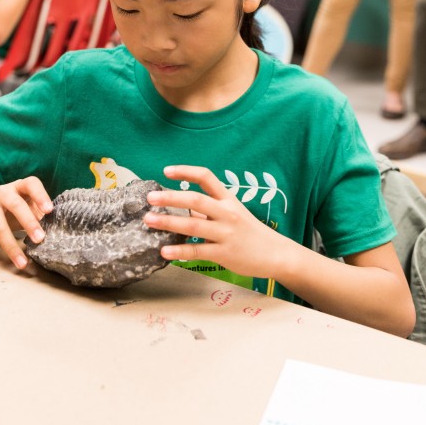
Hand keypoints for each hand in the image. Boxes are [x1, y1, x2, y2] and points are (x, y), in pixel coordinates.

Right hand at [0, 176, 52, 267]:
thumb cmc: (11, 207)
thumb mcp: (26, 205)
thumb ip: (39, 214)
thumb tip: (56, 230)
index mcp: (19, 186)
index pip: (31, 184)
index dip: (41, 195)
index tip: (49, 210)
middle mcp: (3, 192)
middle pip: (16, 204)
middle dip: (29, 222)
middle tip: (40, 239)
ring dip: (10, 244)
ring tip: (22, 262)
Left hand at [144, 165, 289, 278]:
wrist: (276, 253)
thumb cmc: (250, 232)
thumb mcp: (232, 213)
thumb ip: (208, 209)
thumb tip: (180, 204)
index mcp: (228, 199)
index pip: (206, 177)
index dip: (186, 171)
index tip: (166, 171)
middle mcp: (227, 213)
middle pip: (196, 199)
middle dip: (171, 197)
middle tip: (150, 198)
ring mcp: (226, 233)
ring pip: (194, 225)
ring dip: (169, 222)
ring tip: (149, 221)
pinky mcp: (224, 253)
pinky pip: (198, 251)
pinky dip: (179, 251)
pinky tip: (164, 251)